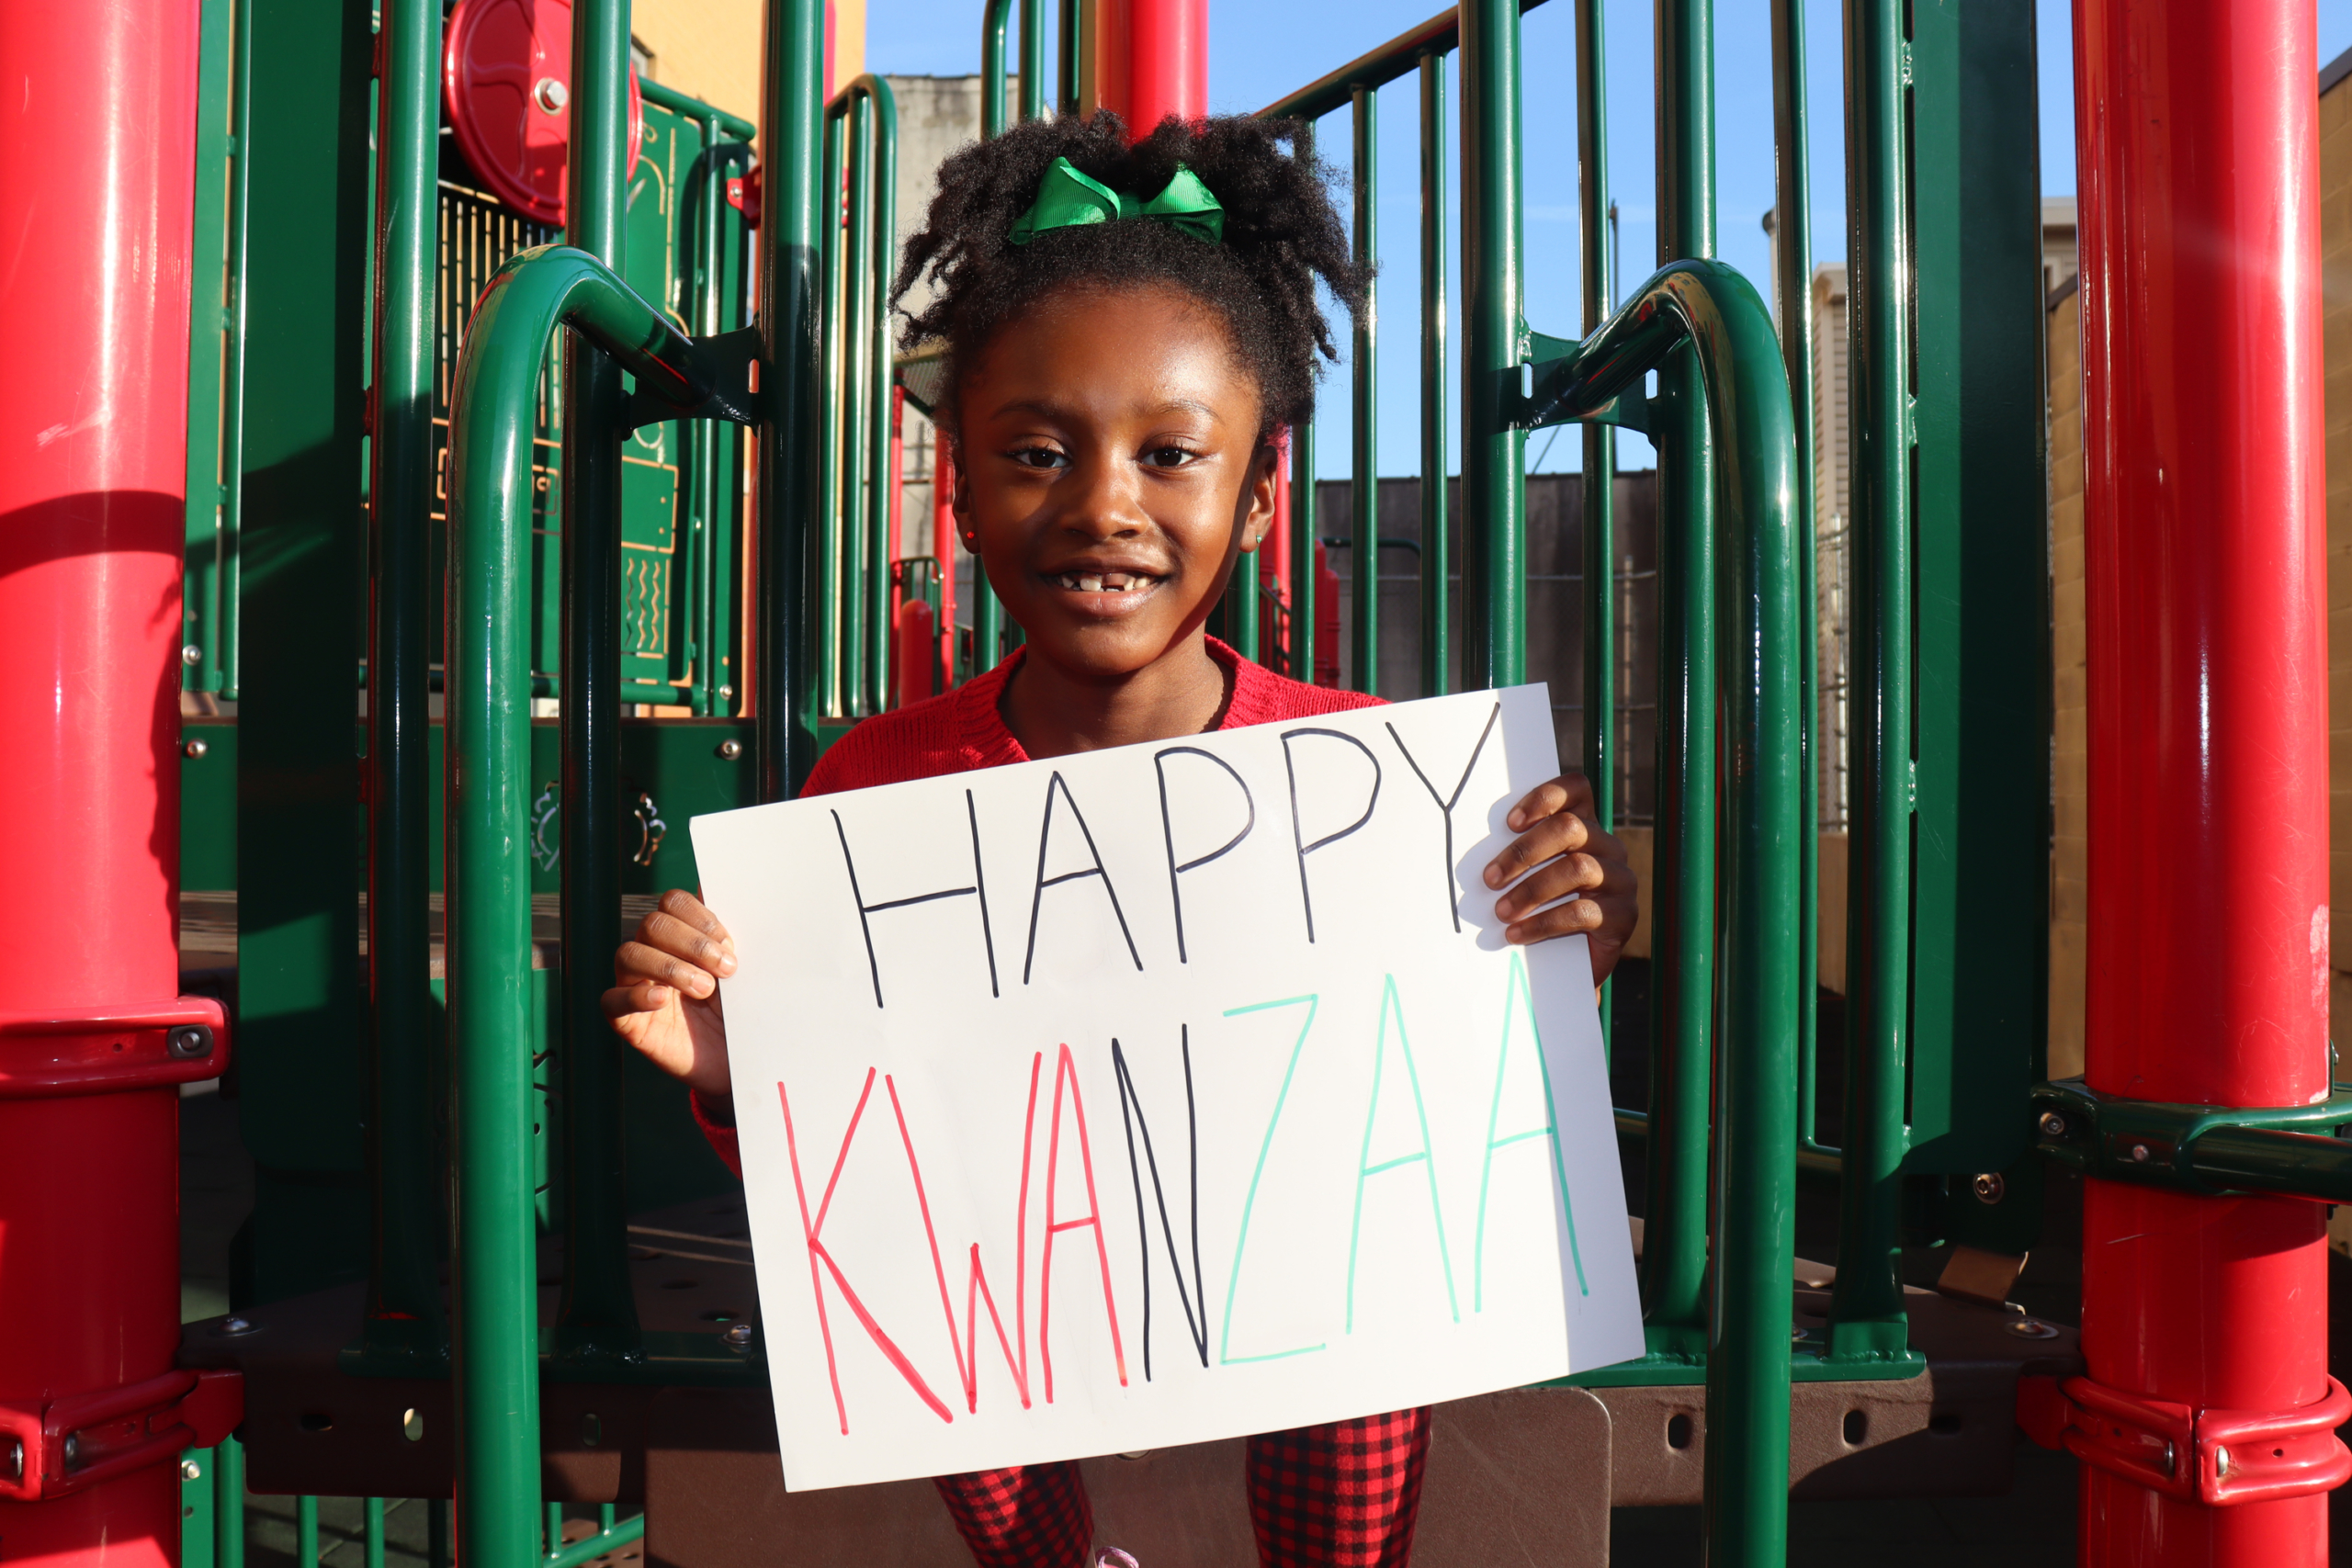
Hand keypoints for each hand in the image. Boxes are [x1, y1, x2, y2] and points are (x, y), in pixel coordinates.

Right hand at [602, 889, 735, 1098]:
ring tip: (705, 990)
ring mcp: (635, 985)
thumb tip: (722, 891)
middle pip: (653, 924)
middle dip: (693, 943)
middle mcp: (653, 954)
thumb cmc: (737, 1012)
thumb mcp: (740, 974)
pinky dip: (636, 996)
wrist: (736, 1060)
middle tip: (726, 969)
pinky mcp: (626, 1020)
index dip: (700, 917)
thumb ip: (728, 941)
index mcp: (679, 936)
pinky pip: (612, 1000)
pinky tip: (662, 999)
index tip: (729, 944)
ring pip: (629, 954)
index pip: (673, 902)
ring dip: (671, 968)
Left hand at [1481, 772, 1638, 986]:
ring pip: (1577, 868)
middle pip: (1570, 828)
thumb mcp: (1530, 877)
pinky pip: (1583, 912)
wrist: (1568, 966)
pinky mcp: (1623, 915)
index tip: (1510, 822)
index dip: (1544, 798)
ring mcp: (1620, 880)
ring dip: (1530, 890)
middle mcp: (1608, 847)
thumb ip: (1519, 856)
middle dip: (1523, 852)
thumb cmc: (1541, 911)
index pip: (1576, 789)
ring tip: (1501, 912)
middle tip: (1490, 879)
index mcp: (1585, 826)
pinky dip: (1543, 923)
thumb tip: (1480, 851)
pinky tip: (1518, 934)